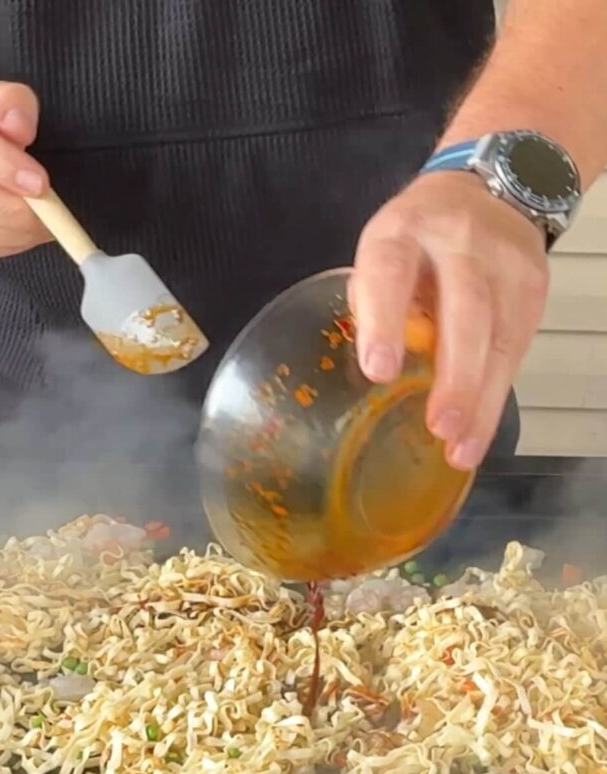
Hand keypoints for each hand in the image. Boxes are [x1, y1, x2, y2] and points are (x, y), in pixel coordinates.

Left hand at [352, 172, 549, 469]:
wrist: (490, 191)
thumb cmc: (418, 238)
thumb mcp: (382, 253)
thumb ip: (374, 303)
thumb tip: (375, 374)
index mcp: (402, 233)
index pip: (391, 272)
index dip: (384, 320)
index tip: (379, 370)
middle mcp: (458, 243)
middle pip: (465, 308)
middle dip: (455, 374)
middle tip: (439, 426)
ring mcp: (505, 266)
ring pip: (500, 337)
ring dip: (481, 400)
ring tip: (461, 449)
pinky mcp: (533, 291)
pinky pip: (516, 351)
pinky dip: (496, 397)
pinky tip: (478, 431)